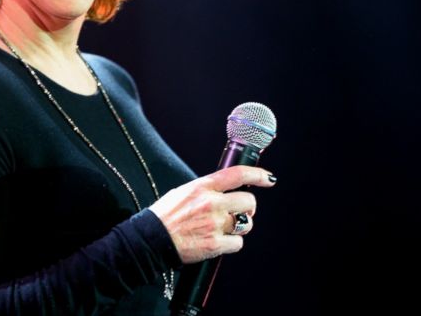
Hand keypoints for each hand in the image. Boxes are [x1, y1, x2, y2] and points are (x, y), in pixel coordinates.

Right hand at [148, 166, 275, 263]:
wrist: (151, 239)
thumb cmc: (165, 216)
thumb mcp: (184, 192)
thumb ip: (206, 189)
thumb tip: (225, 189)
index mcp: (202, 187)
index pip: (237, 175)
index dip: (257, 175)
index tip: (268, 178)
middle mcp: (211, 203)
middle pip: (249, 201)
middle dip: (249, 208)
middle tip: (240, 212)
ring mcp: (214, 225)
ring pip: (247, 223)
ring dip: (241, 226)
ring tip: (226, 228)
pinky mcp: (214, 245)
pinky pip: (238, 243)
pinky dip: (232, 243)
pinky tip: (220, 241)